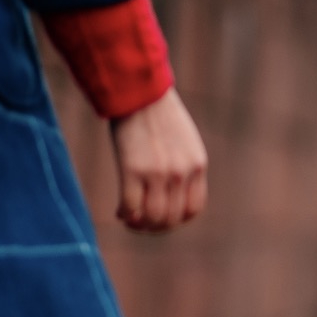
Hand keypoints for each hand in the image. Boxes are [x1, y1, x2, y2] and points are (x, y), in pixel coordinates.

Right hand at [110, 88, 207, 231]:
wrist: (138, 90)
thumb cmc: (156, 112)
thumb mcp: (183, 139)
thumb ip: (182, 164)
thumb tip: (172, 190)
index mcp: (197, 165)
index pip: (193, 209)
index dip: (177, 220)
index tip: (162, 218)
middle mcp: (181, 172)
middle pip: (172, 218)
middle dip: (156, 227)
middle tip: (141, 223)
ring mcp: (159, 173)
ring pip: (153, 217)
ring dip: (140, 225)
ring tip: (130, 219)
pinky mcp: (133, 169)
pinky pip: (131, 207)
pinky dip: (125, 215)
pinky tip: (119, 212)